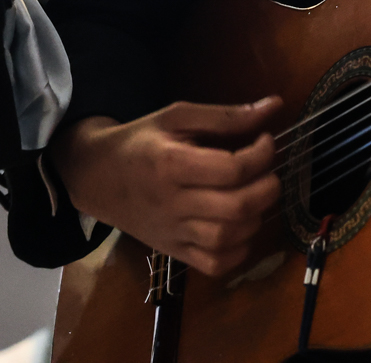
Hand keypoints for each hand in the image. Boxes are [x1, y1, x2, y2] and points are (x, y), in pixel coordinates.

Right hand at [49, 98, 283, 275]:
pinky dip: (239, 250)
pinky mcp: (173, 252)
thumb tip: (275, 106)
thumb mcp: (177, 117)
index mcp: (171, 165)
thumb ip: (226, 116)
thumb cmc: (140, 141)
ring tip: (256, 196)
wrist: (95, 176)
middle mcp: (172, 204)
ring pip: (227, 239)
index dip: (262, 154)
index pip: (231, 170)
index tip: (265, 141)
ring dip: (257, 217)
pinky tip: (243, 227)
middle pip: (235, 208)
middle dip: (268, 188)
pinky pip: (215, 265)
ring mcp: (172, 233)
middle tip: (268, 172)